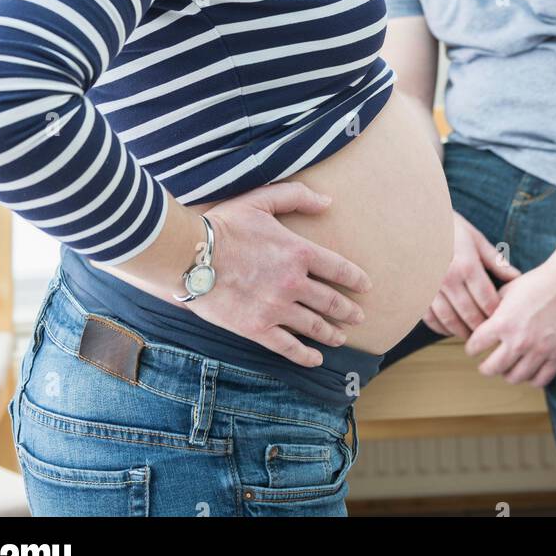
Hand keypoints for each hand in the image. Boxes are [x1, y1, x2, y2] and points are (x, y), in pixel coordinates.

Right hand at [187, 182, 373, 368]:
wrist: (190, 256)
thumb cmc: (225, 225)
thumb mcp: (261, 200)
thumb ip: (297, 196)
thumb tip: (328, 201)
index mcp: (298, 252)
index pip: (338, 268)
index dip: (355, 279)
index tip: (365, 286)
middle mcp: (293, 283)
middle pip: (331, 302)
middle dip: (349, 311)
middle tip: (359, 317)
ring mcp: (276, 308)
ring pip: (314, 326)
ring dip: (332, 333)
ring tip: (341, 337)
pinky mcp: (257, 329)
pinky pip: (288, 347)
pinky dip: (306, 356)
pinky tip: (315, 359)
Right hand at [421, 211, 521, 337]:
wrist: (414, 220)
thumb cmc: (448, 227)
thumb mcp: (474, 238)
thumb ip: (495, 261)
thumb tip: (516, 277)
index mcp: (466, 265)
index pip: (488, 301)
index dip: (498, 315)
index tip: (504, 320)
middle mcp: (447, 279)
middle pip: (470, 315)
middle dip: (483, 328)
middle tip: (491, 334)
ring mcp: (429, 287)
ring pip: (450, 321)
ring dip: (463, 332)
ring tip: (472, 336)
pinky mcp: (416, 291)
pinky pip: (430, 318)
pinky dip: (441, 328)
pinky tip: (450, 328)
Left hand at [464, 258, 555, 386]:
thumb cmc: (537, 282)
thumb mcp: (507, 290)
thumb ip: (492, 308)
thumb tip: (481, 322)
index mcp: (503, 322)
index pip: (476, 346)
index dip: (471, 348)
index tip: (472, 348)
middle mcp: (519, 341)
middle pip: (492, 369)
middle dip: (485, 367)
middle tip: (485, 364)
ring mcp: (539, 351)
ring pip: (515, 378)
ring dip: (507, 374)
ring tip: (507, 367)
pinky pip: (540, 380)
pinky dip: (530, 378)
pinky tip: (527, 369)